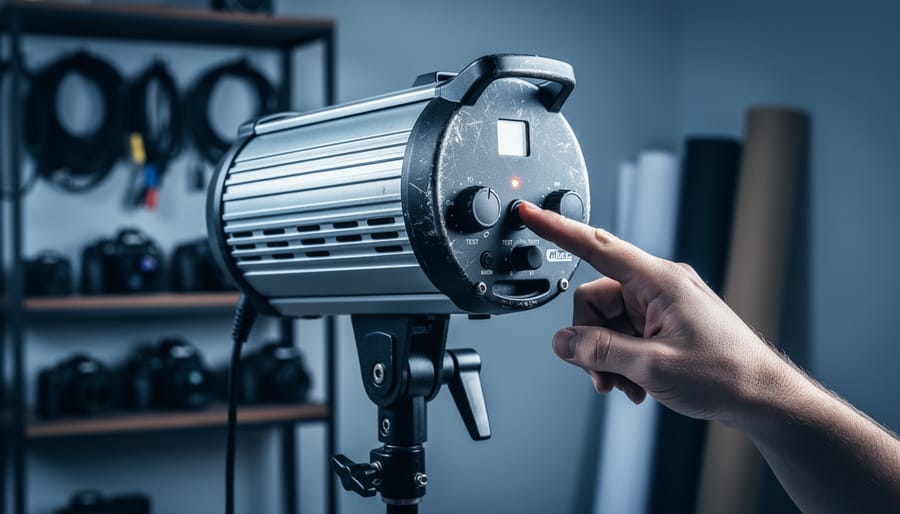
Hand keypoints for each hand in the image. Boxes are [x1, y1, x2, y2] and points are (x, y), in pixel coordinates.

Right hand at [519, 202, 792, 423]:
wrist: (763, 399)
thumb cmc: (727, 375)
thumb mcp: (653, 367)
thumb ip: (600, 351)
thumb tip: (563, 342)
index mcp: (659, 281)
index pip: (596, 247)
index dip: (558, 229)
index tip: (531, 214)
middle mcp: (658, 286)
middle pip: (595, 301)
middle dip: (591, 340)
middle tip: (602, 374)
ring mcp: (662, 306)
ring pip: (607, 323)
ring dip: (607, 357)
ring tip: (626, 385)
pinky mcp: (664, 323)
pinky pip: (625, 334)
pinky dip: (622, 360)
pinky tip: (636, 385)